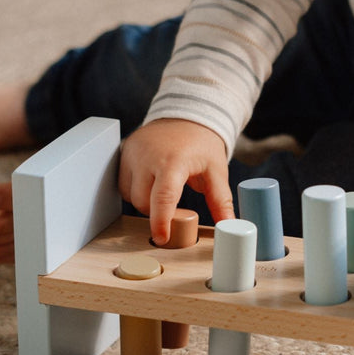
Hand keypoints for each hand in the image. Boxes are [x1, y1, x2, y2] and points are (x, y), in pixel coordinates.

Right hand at [119, 118, 234, 244]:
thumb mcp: (217, 171)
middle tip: (176, 206)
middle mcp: (148, 155)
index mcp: (174, 160)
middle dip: (157, 212)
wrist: (187, 115)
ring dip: (145, 201)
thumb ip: (221, 201)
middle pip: (143, 202)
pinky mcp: (124, 151)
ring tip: (165, 188)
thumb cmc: (203, 144)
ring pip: (131, 195)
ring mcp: (133, 152)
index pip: (162, 197)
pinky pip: (124, 183)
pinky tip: (152, 181)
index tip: (163, 238)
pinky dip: (136, 189)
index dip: (161, 222)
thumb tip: (229, 227)